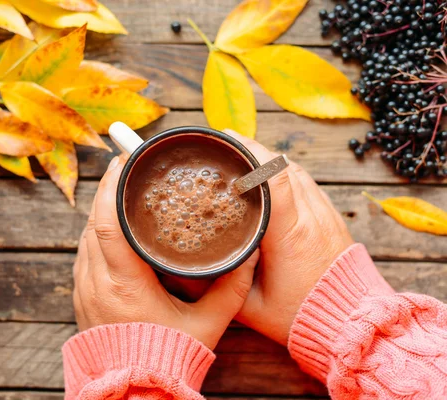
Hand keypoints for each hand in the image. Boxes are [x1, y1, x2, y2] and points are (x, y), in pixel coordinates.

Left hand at [73, 156, 259, 349]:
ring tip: (122, 189)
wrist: (134, 390)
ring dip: (101, 210)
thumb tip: (250, 253)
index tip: (123, 162)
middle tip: (126, 166)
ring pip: (86, 235)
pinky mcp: (82, 295)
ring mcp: (85, 288)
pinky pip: (84, 252)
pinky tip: (111, 223)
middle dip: (107, 190)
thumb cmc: (169, 357)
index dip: (112, 187)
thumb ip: (232, 287)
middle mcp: (97, 281)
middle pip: (92, 221)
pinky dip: (96, 231)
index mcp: (123, 282)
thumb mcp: (208, 323)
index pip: (107, 223)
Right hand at [224, 130, 353, 344]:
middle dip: (252, 148)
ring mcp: (324, 214)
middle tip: (224, 142)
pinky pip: (306, 182)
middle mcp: (310, 216)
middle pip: (282, 165)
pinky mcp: (330, 217)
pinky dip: (284, 171)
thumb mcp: (249, 306)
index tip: (225, 139)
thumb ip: (220, 283)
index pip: (273, 176)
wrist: (350, 322)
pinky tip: (268, 173)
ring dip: (269, 158)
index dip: (249, 151)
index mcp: (290, 233)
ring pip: (295, 170)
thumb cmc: (300, 316)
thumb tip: (190, 265)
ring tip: (242, 153)